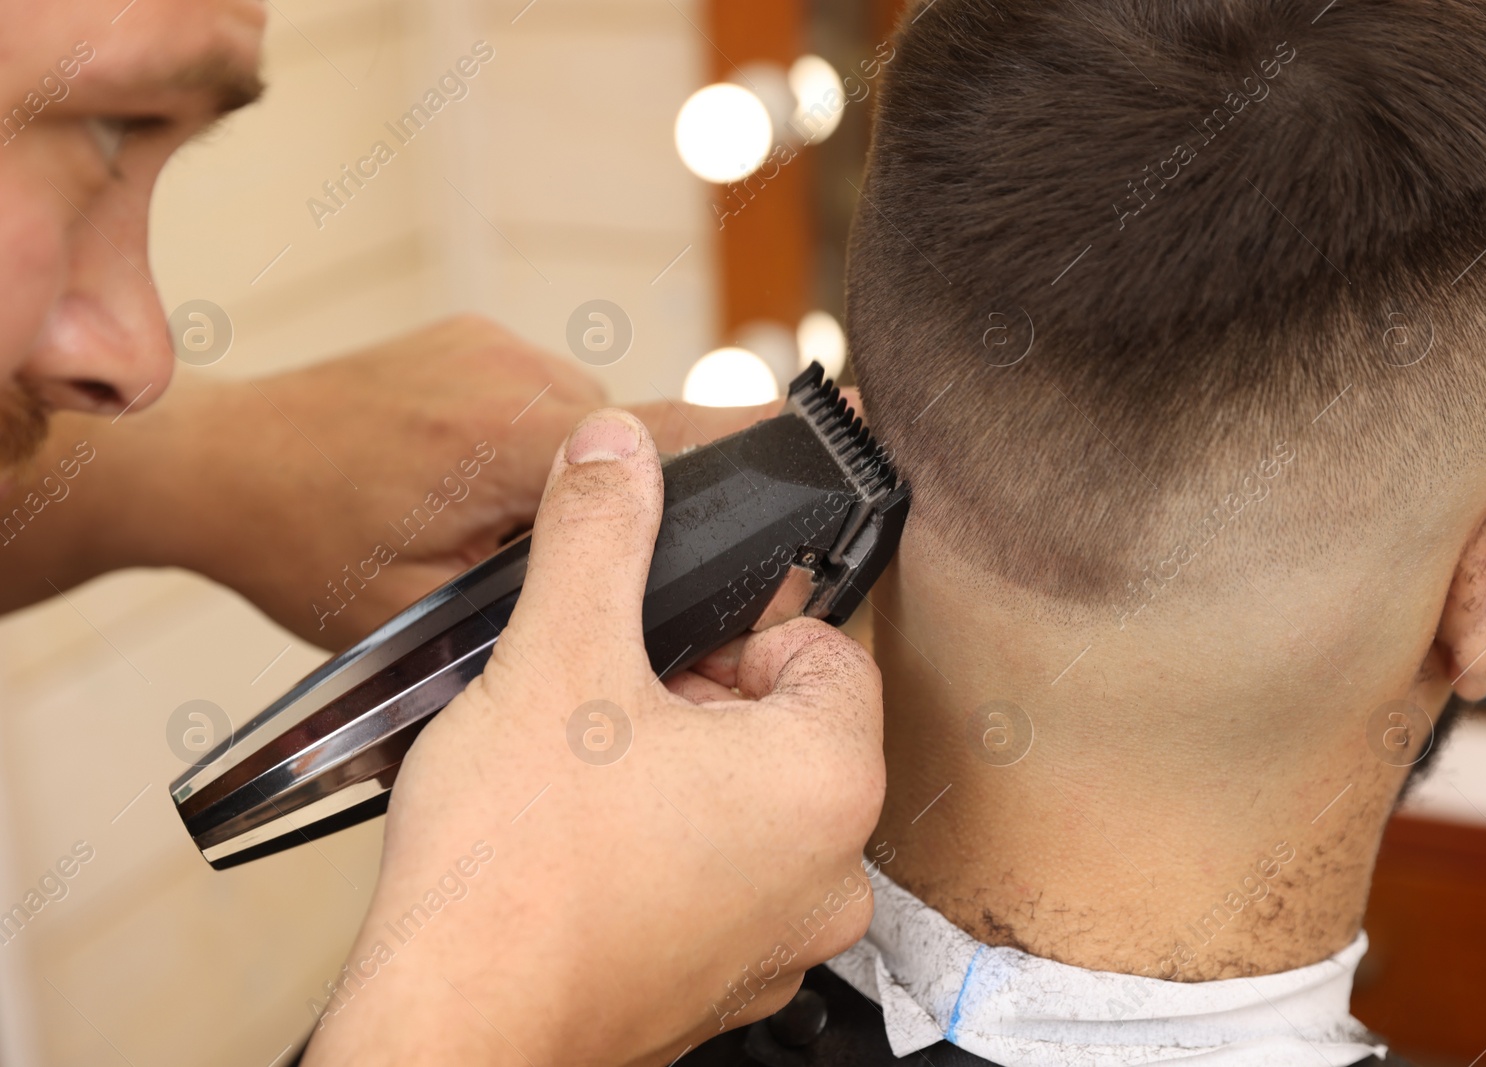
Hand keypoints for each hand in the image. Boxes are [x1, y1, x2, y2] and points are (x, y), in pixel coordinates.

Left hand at [0, 315, 780, 645]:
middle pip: (646, 439)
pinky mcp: (479, 338)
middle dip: (644, 507)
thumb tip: (638, 603)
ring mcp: (494, 343)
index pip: (671, 437)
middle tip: (598, 571)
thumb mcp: (424, 619)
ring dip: (588, 482)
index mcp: (502, 441)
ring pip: (601, 423)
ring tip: (510, 530)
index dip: (757, 452)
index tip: (831, 448)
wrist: (218, 462)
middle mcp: (510, 371)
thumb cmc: (303, 550)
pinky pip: (556, 398)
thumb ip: (541, 603)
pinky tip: (485, 488)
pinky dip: (548, 449)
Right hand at [302, 409, 884, 1065]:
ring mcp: (779, 942)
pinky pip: (711, 879)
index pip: (824, 646)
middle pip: (782, 724)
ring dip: (669, 773)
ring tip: (578, 783)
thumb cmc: (513, 876)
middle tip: (600, 711)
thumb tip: (618, 452)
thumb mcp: (557, 657)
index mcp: (831, 782)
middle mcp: (831, 873)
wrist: (450, 1034)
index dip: (731, 628)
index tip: (655, 644)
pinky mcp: (718, 986)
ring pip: (742, 804)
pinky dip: (655, 851)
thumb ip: (600, 533)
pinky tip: (577, 852)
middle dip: (694, 697)